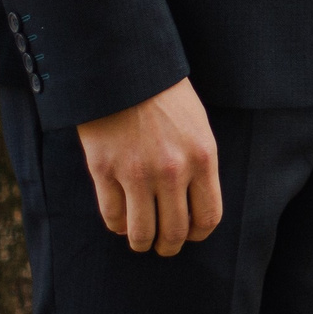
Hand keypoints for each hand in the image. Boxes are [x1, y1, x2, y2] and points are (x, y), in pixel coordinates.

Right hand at [74, 76, 222, 255]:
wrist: (124, 68)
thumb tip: (193, 206)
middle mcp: (172, 171)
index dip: (198, 234)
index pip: (208, 217)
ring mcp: (136, 173)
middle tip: (163, 245)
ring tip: (141, 239)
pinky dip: (117, 225)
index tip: (191, 234)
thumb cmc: (164, 95)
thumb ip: (198, 164)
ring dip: (142, 243)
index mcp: (202, 157)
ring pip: (142, 234)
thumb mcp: (196, 125)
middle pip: (175, 232)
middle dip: (169, 245)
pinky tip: (121, 218)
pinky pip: (112, 218)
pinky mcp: (104, 171)